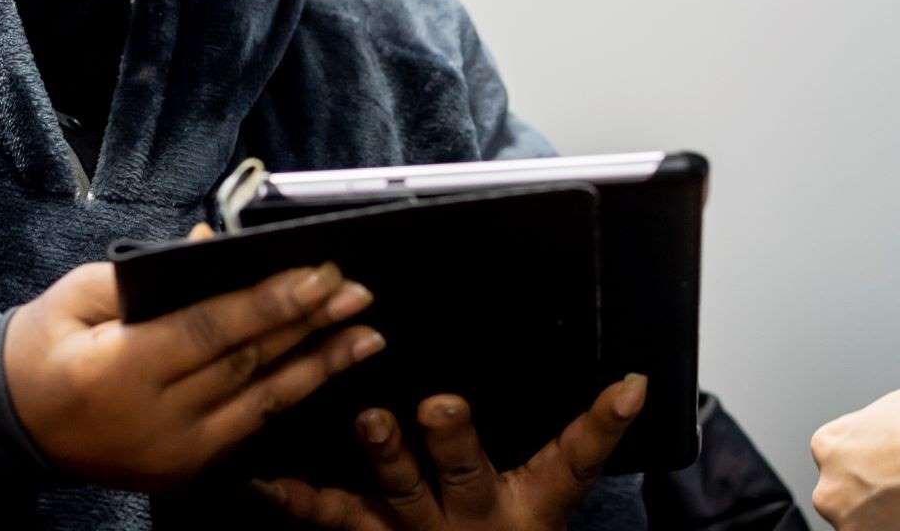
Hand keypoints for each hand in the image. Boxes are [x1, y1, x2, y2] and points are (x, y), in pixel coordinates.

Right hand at [2, 258, 382, 490]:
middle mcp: (153, 420)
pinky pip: (250, 431)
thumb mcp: (79, 295)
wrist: (13, 425)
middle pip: (246, 365)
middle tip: (358, 292)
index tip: (322, 272)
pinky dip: (292, 397)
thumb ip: (147, 271)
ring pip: (261, 404)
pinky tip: (327, 372)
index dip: (271, 301)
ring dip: (320, 366)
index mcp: (119, 370)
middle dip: (309, 325)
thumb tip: (213, 244)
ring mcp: (172, 454)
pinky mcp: (184, 474)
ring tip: (368, 335)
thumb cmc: (46, 346)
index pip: (211, 330)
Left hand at [253, 374, 647, 529]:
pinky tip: (264, 477)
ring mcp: (414, 529)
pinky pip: (331, 515)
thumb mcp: (551, 486)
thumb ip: (588, 436)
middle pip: (466, 475)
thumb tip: (634, 382)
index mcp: (527, 500)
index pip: (572, 460)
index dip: (597, 426)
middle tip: (440, 404)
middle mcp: (470, 517)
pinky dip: (296, 496)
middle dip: (453, 442)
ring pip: (397, 491)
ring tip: (370, 418)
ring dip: (384, 455)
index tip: (623, 388)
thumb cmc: (510, 525)